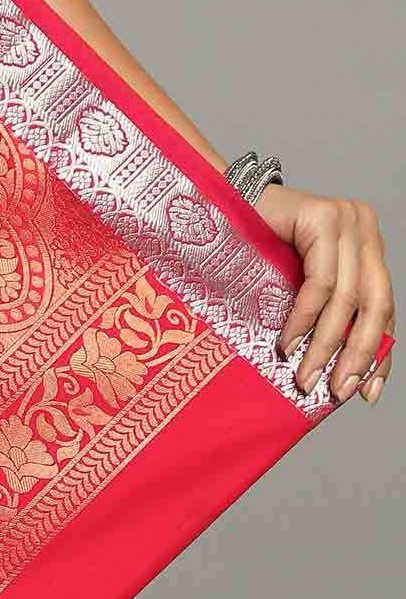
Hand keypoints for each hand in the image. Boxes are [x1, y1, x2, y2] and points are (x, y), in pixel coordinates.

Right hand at [254, 185, 392, 403]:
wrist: (214, 206)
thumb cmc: (249, 251)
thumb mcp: (297, 288)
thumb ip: (325, 314)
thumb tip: (341, 371)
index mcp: (366, 246)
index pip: (384, 307)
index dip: (379, 353)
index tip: (367, 392)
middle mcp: (364, 229)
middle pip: (376, 304)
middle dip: (357, 355)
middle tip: (336, 390)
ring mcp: (346, 220)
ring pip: (348, 298)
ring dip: (325, 345)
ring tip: (305, 375)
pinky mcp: (322, 217)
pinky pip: (321, 282)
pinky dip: (305, 319)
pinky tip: (289, 342)